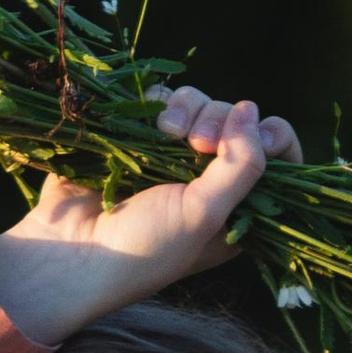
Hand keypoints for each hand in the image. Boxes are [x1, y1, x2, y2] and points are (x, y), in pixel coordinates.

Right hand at [0, 91, 300, 349]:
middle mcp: (209, 178)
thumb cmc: (146, 247)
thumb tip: (250, 110)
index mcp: (237, 206)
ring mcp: (173, 156)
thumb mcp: (206, 214)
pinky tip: (150, 126)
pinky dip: (159, 103)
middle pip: (237, 120)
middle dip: (221, 122)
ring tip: (166, 133)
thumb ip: (241, 164)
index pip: (278, 157)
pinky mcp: (138, 137)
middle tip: (198, 146)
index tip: (258, 137)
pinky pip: (162, 100)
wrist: (73, 253)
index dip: (273, 137)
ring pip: (199, 104)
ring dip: (189, 109)